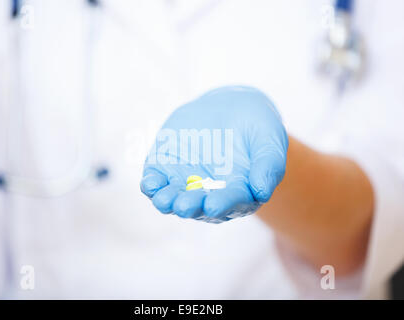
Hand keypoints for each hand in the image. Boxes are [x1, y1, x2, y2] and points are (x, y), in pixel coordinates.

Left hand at [140, 86, 287, 222]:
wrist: (233, 109)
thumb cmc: (257, 129)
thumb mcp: (269, 142)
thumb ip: (268, 166)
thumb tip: (261, 192)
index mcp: (238, 194)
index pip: (230, 202)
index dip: (222, 204)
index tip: (213, 206)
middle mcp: (210, 193)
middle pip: (199, 206)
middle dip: (191, 206)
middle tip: (184, 205)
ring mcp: (186, 182)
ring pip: (174, 199)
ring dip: (167, 202)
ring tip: (164, 200)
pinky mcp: (167, 167)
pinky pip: (157, 181)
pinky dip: (152, 185)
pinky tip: (150, 184)